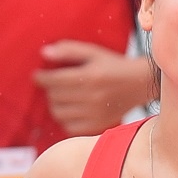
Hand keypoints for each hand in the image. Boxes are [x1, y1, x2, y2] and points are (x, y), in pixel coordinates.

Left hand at [34, 40, 155, 133]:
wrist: (140, 84)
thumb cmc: (114, 65)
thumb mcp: (93, 52)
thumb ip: (68, 50)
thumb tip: (44, 53)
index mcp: (91, 76)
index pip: (53, 80)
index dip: (40, 77)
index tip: (37, 75)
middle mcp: (92, 96)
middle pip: (54, 96)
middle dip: (49, 88)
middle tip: (53, 83)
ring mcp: (95, 113)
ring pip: (58, 112)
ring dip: (55, 103)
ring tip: (61, 96)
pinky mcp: (98, 125)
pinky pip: (69, 126)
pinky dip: (65, 118)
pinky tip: (71, 109)